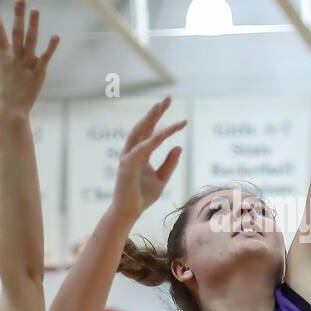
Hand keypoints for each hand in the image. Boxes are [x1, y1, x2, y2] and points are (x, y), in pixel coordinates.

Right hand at [0, 0, 59, 113]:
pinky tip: (55, 36)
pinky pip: (45, 58)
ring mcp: (28, 64)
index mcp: (3, 56)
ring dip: (33, 26)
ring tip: (35, 10)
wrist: (12, 111)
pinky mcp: (39, 72)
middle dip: (18, 15)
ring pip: (31, 41)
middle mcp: (15, 57)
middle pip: (16, 32)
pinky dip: (50, 48)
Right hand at [113, 98, 186, 221]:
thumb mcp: (162, 179)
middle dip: (155, 112)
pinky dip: (151, 141)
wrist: (129, 213)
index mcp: (140, 154)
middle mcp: (132, 152)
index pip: (152, 133)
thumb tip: (179, 146)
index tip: (183, 120)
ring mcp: (128, 158)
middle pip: (143, 127)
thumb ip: (170, 163)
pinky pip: (140, 150)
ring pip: (140, 134)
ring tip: (160, 106)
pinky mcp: (126, 167)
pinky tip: (162, 134)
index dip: (165, 123)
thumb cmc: (142, 197)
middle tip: (167, 98)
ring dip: (149, 119)